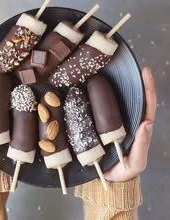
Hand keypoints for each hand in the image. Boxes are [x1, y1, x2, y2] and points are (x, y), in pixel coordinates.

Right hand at [104, 67, 156, 181]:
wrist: (108, 178)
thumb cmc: (124, 170)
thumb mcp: (136, 161)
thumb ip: (142, 144)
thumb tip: (147, 123)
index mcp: (141, 129)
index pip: (148, 106)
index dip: (148, 88)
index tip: (145, 72)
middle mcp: (130, 122)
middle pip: (135, 99)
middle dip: (135, 82)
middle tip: (130, 66)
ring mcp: (117, 123)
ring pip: (120, 103)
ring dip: (119, 87)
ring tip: (113, 73)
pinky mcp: (105, 125)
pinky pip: (106, 110)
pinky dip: (104, 99)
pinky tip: (97, 90)